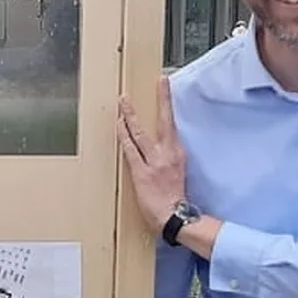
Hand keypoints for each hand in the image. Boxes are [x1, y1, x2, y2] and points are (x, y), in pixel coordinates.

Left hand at [117, 75, 187, 232]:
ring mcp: (153, 162)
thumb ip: (168, 157)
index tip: (163, 85)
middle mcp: (167, 153)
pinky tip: (118, 125)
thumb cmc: (175, 198)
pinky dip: (123, 136)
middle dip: (159, 99)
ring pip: (141, 133)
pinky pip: (130, 150)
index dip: (166, 102)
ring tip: (123, 102)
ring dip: (130, 116)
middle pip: (162, 121)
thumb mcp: (178, 172)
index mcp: (177, 153)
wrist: (174, 216)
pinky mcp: (141, 172)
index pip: (171, 122)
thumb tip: (160, 146)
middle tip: (155, 82)